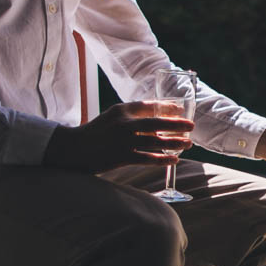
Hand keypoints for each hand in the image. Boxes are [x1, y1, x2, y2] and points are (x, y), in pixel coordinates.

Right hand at [42, 100, 193, 172]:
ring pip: (154, 141)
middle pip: (156, 123)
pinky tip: (174, 160)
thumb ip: (131, 115)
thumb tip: (157, 117)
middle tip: (191, 126)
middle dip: (176, 124)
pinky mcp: (121, 157)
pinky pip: (147, 158)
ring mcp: (122, 141)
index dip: (167, 107)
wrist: (74, 149)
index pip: (148, 105)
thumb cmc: (96, 132)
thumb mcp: (112, 116)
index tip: (180, 109)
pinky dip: (163, 159)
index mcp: (121, 110)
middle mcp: (123, 123)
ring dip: (174, 143)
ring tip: (188, 143)